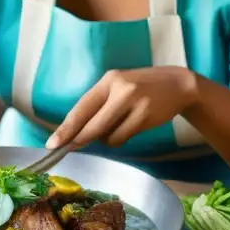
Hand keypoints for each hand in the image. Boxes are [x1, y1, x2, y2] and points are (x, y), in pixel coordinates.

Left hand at [47, 67, 198, 149]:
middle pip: (91, 124)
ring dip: (106, 139)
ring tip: (118, 126)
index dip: (66, 127)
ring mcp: (134, 102)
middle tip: (69, 148)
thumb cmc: (141, 88)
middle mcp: (120, 89)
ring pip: (107, 135)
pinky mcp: (146, 116)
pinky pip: (122, 138)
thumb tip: (75, 133)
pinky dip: (119, 139)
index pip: (81, 107)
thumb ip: (99, 105)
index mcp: (108, 80)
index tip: (52, 143)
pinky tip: (129, 127)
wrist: (177, 84)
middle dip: (79, 139)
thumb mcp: (118, 88)